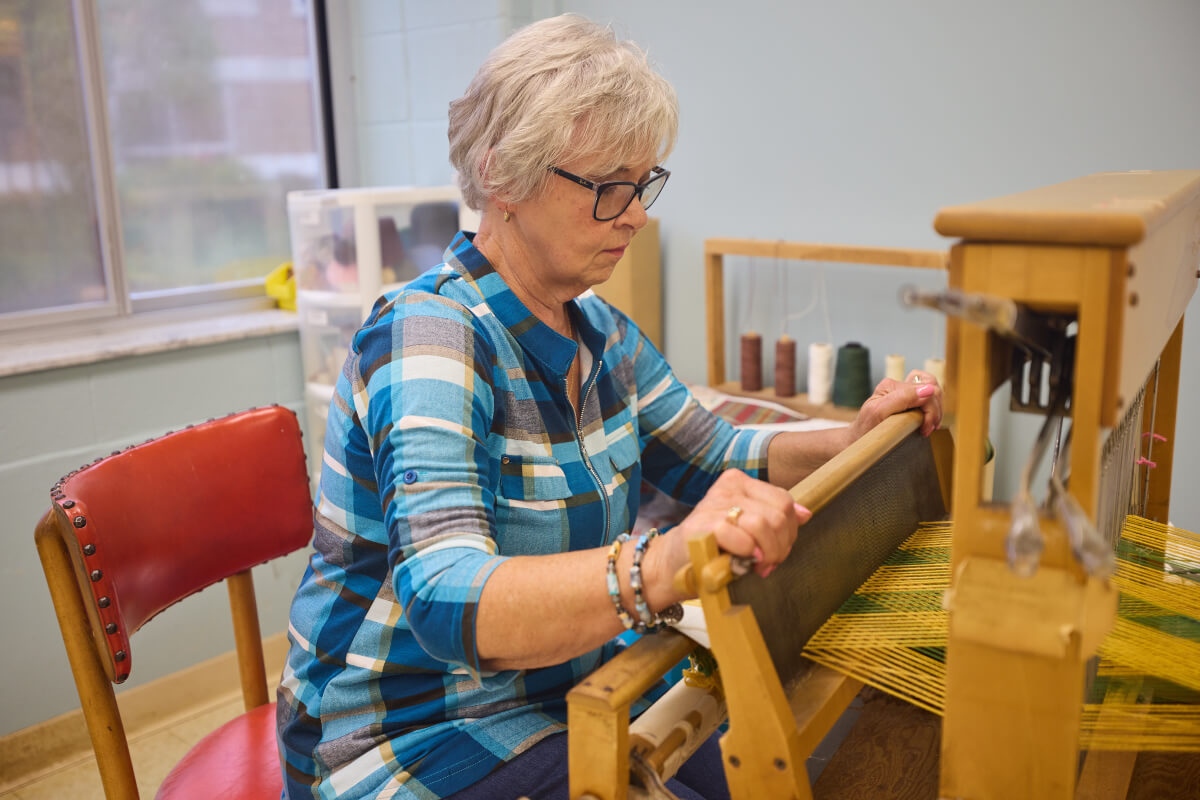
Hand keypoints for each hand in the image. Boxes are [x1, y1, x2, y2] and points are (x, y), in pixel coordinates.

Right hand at [663, 470, 811, 580]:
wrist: (676, 565)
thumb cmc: (715, 548)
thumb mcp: (748, 529)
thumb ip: (775, 519)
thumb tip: (806, 514)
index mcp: (739, 482)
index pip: (784, 501)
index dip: (789, 532)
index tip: (777, 551)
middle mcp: (727, 487)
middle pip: (778, 514)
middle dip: (780, 546)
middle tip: (767, 563)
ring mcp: (713, 504)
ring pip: (763, 524)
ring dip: (767, 553)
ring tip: (757, 566)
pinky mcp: (702, 526)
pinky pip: (741, 537)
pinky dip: (747, 553)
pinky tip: (742, 562)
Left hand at [846, 369, 942, 443]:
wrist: (857, 441)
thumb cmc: (865, 430)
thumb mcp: (879, 413)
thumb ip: (902, 398)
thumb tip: (929, 389)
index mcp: (890, 386)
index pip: (926, 389)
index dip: (930, 411)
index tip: (924, 429)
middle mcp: (898, 385)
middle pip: (933, 388)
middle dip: (935, 411)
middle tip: (927, 429)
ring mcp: (904, 392)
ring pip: (934, 391)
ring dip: (936, 410)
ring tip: (927, 427)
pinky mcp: (908, 399)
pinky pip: (930, 397)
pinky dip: (933, 409)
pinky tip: (926, 422)